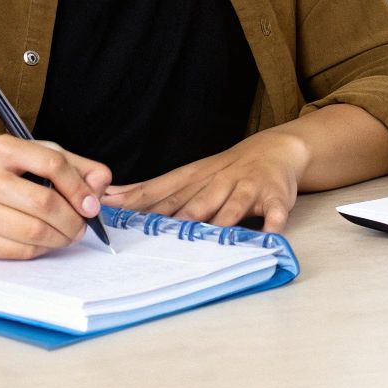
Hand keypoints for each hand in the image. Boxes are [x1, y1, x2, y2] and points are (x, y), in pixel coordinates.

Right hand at [0, 134, 111, 259]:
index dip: (79, 187)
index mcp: (0, 148)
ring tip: (67, 235)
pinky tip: (44, 242)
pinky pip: (20, 251)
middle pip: (44, 202)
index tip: (93, 204)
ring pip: (33, 231)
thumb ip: (74, 167)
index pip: (52, 163)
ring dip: (61, 237)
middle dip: (73, 219)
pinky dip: (41, 250)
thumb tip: (103, 182)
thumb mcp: (33, 159)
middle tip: (82, 225)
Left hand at [102, 130, 310, 233]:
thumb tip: (111, 200)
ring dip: (221, 222)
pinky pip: (275, 211)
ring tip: (209, 239)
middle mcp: (219, 181)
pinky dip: (273, 223)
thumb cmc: (224, 170)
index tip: (111, 210)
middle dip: (177, 218)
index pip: (161, 190)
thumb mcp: (189, 175)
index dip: (137, 201)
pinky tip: (269, 236)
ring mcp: (248, 188)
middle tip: (156, 239)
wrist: (276, 148)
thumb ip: (156, 191)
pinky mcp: (276, 196)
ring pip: (233, 206)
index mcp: (194, 177)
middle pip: (196, 202)